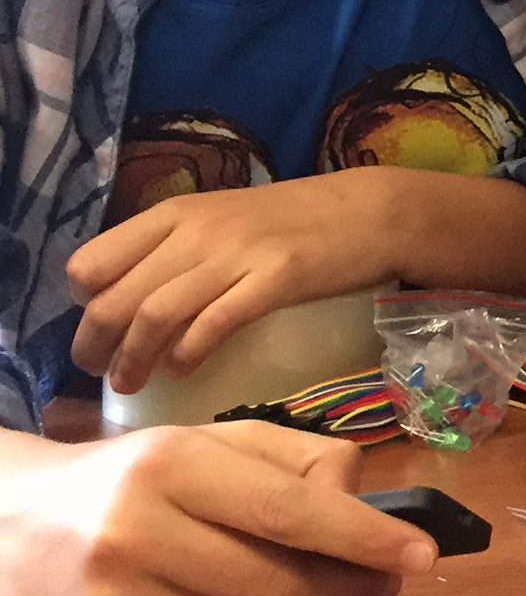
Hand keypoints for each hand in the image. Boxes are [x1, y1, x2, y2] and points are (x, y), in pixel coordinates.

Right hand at [0, 422, 433, 595]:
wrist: (4, 529)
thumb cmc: (132, 478)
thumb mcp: (209, 444)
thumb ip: (297, 461)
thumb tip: (368, 506)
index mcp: (171, 467)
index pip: (290, 512)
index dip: (364, 536)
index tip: (423, 554)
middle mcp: (138, 535)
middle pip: (281, 578)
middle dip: (348, 583)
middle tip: (385, 578)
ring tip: (255, 575)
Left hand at [67, 168, 407, 393]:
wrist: (371, 211)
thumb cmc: (295, 220)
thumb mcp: (223, 220)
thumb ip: (177, 248)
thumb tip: (128, 296)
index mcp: (176, 213)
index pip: (92, 262)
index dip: (84, 303)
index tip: (98, 327)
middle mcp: (197, 230)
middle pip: (115, 298)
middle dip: (95, 346)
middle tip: (99, 373)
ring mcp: (238, 253)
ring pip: (155, 315)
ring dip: (134, 360)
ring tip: (131, 384)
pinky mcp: (277, 278)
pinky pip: (214, 323)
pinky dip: (188, 354)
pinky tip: (184, 371)